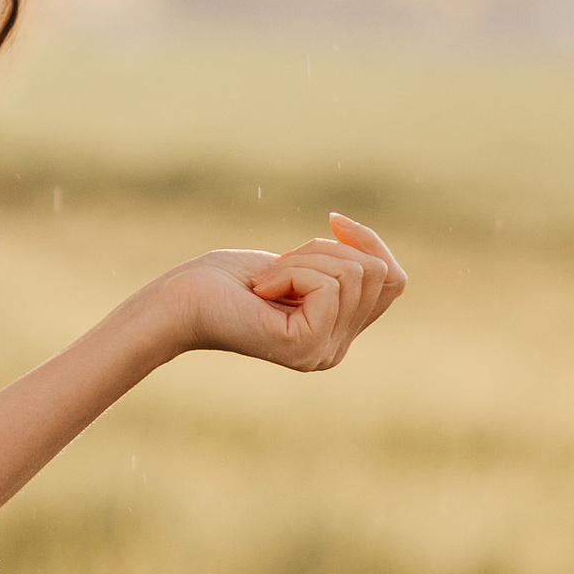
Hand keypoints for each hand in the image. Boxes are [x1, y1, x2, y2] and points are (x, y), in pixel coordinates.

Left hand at [177, 213, 405, 372]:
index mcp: (339, 333)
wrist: (179, 300)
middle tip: (278, 265)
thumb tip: (377, 253)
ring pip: (353, 274)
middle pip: (378, 273)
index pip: (394, 280)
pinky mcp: (306, 346)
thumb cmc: (226, 279)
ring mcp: (324, 352)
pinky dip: (291, 271)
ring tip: (265, 280)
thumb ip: (340, 268)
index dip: (370, 242)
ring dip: (303, 259)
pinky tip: (260, 290)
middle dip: (327, 248)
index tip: (332, 221)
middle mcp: (337, 350)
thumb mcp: (298, 263)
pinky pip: (328, 286)